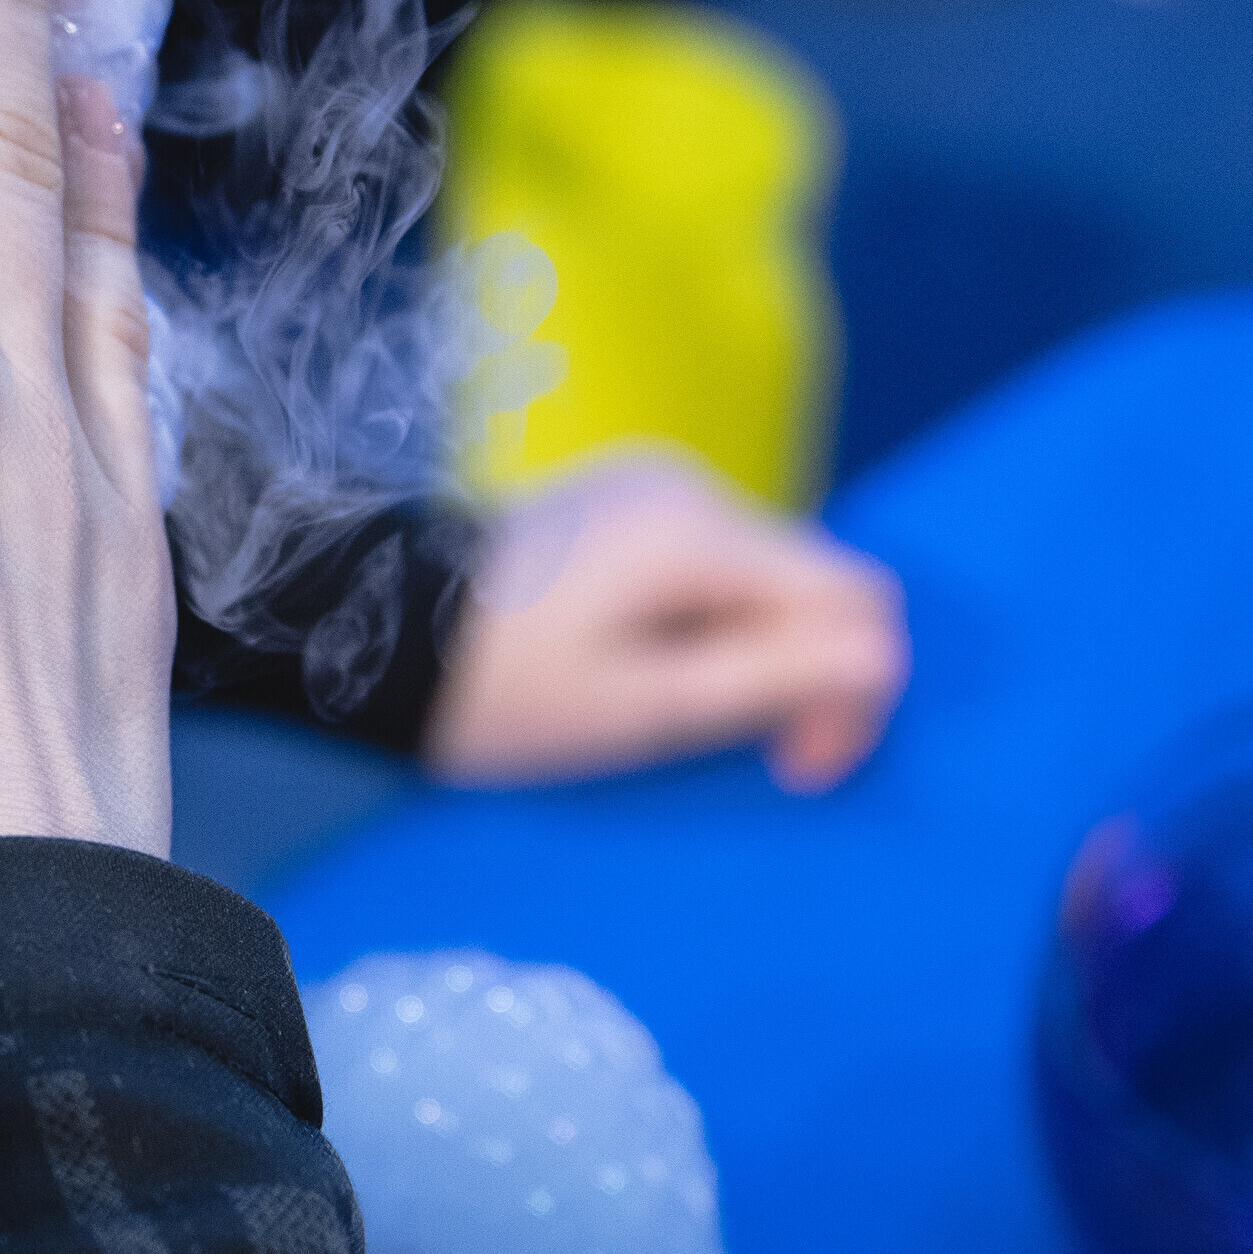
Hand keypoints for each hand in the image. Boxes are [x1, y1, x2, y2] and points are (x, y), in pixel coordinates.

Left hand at [424, 455, 906, 792]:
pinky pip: (711, 568)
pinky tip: (651, 669)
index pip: (856, 597)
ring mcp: (653, 487)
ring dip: (754, 654)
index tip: (794, 765)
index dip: (854, 690)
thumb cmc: (500, 689)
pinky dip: (711, 625)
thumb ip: (770, 679)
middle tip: (749, 758)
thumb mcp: (642, 708)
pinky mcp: (623, 504)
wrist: (368, 632)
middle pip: (814, 584)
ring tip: (677, 714)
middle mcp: (690, 488)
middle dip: (803, 676)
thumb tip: (884, 659)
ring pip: (765, 580)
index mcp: (700, 533)